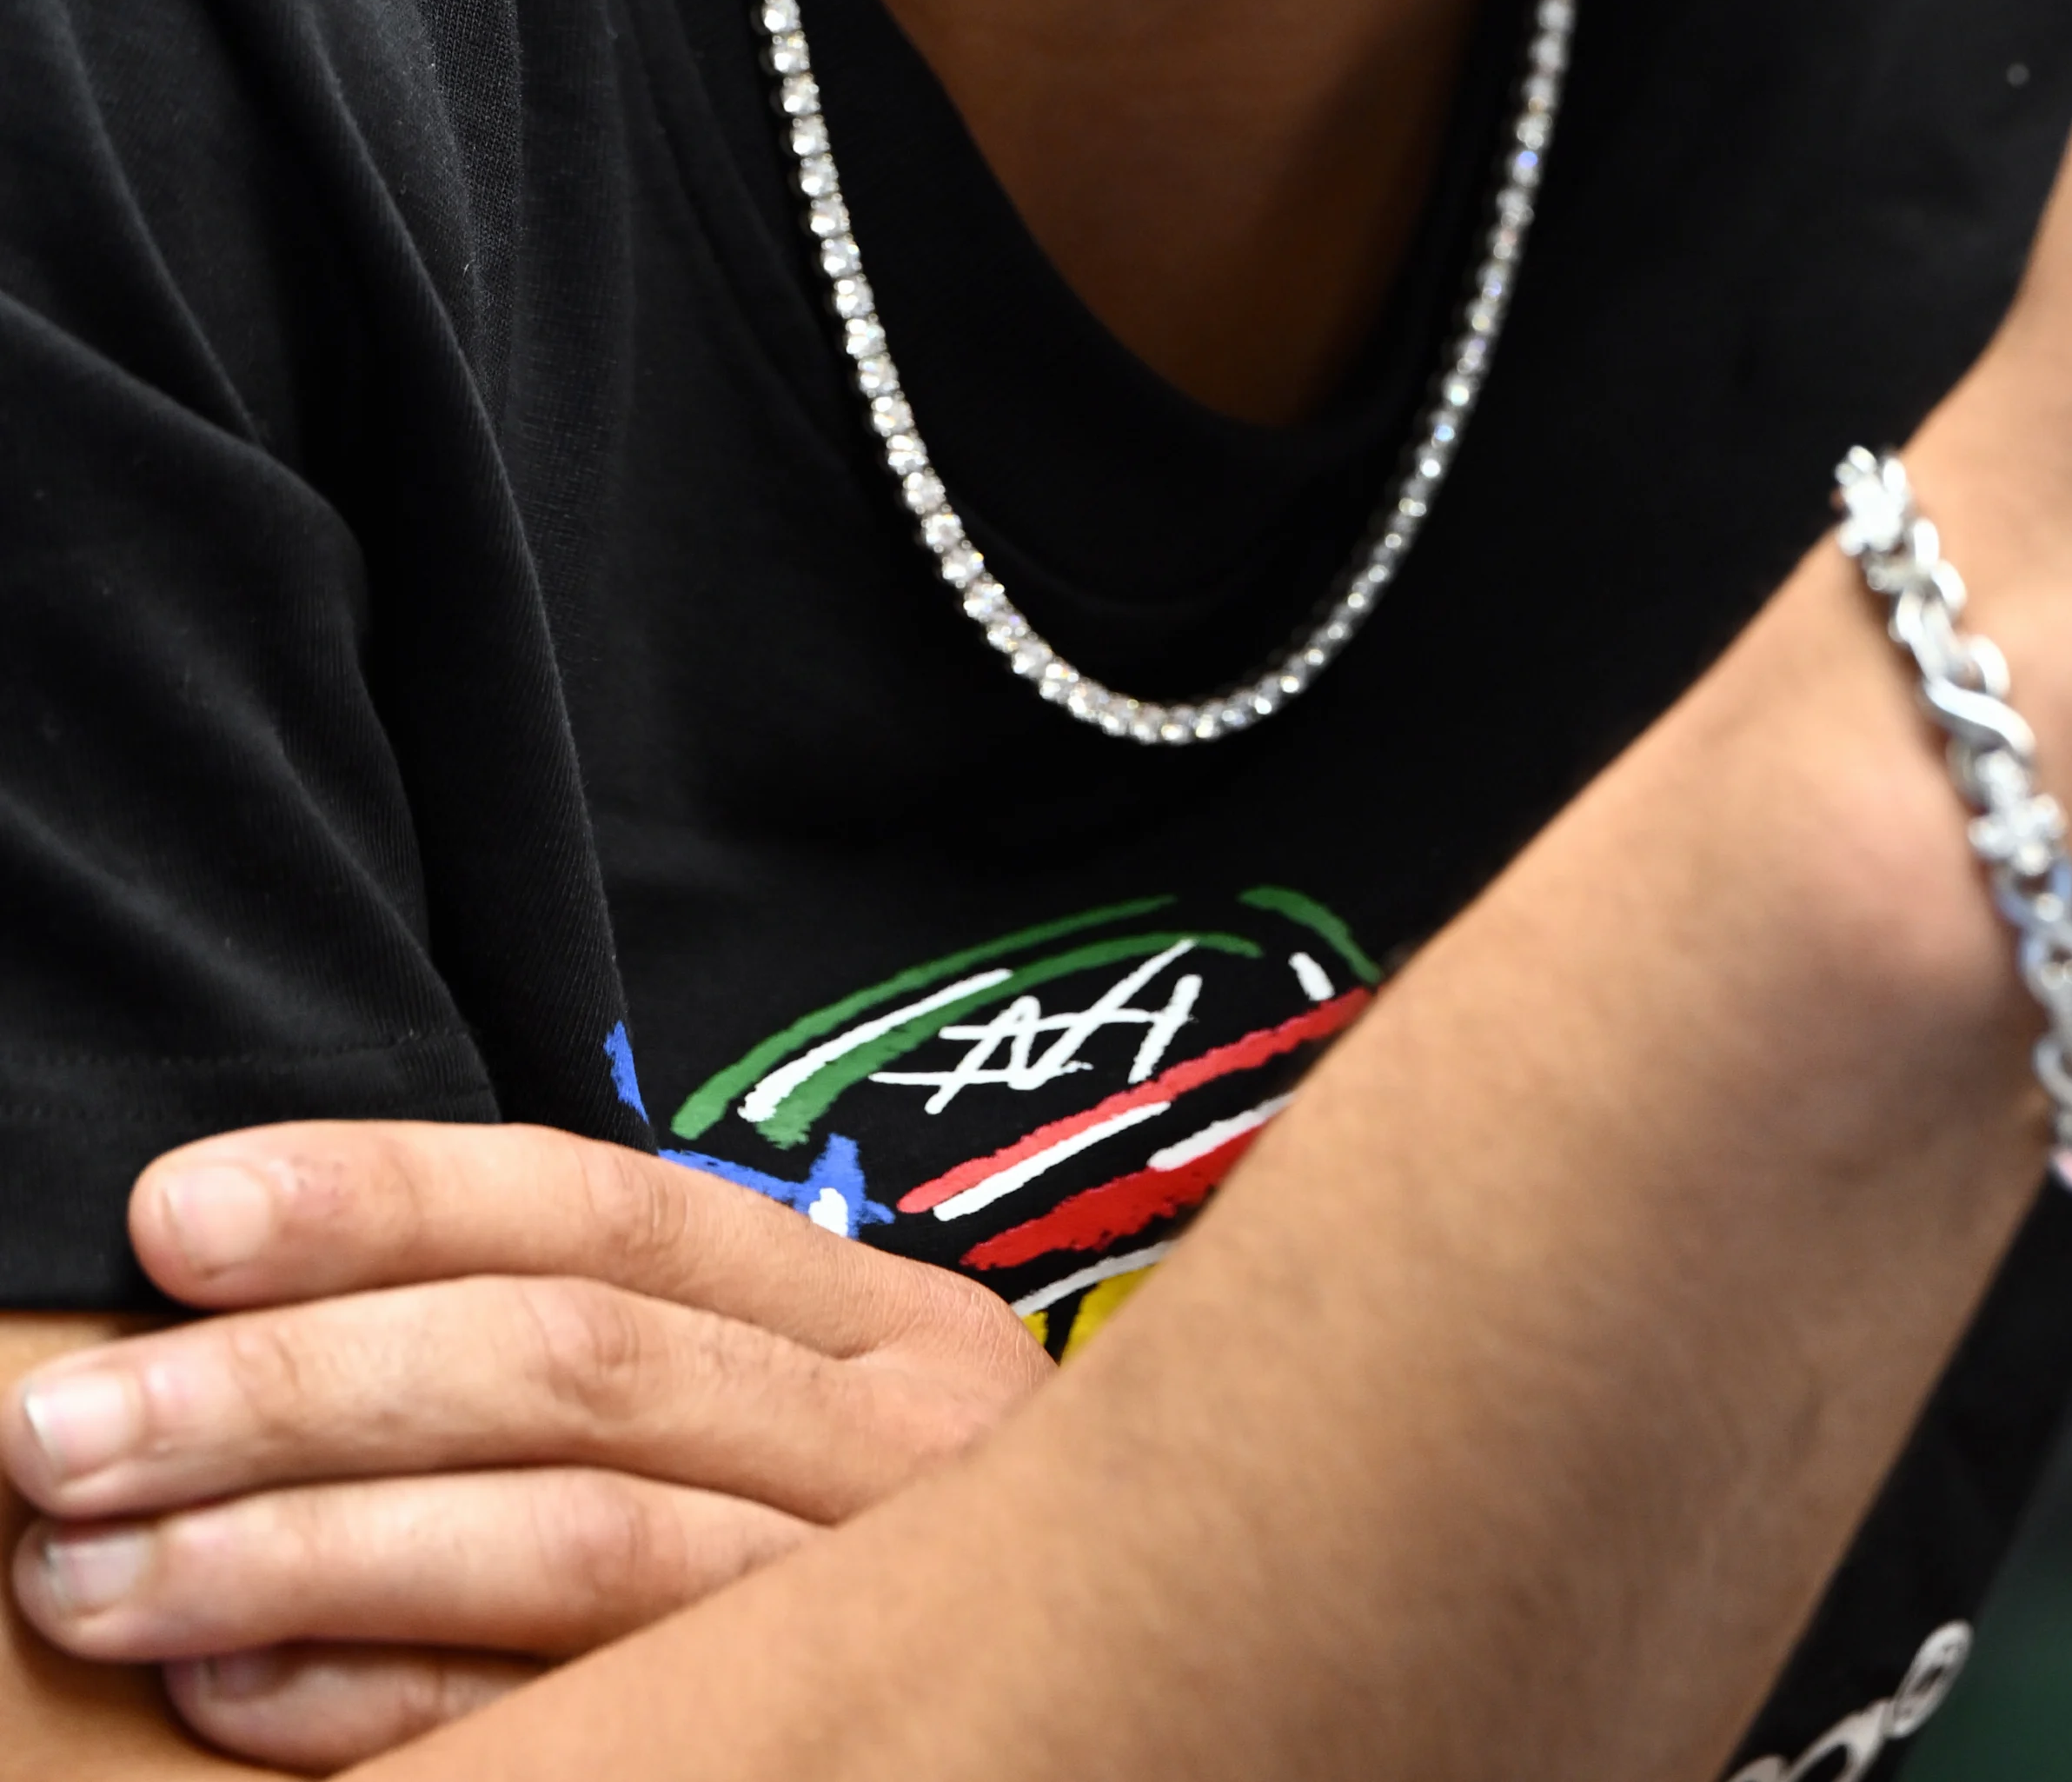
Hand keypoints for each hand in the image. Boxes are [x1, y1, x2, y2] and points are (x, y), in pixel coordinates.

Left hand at [3, 1122, 1046, 1767]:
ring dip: (301, 1550)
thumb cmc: (881, 1568)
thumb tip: (276, 1305)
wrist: (1115, 1697)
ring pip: (565, 1542)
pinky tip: (232, 1689)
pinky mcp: (813, 1749)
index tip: (174, 1217)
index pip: (607, 1209)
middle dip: (293, 1386)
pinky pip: (576, 1726)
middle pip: (570, 1371)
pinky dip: (382, 1704)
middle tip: (73, 1426)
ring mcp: (872, 1606)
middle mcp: (902, 1443)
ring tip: (103, 1569)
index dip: (385, 1197)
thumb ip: (614, 1362)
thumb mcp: (804, 1423)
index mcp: (882, 1323)